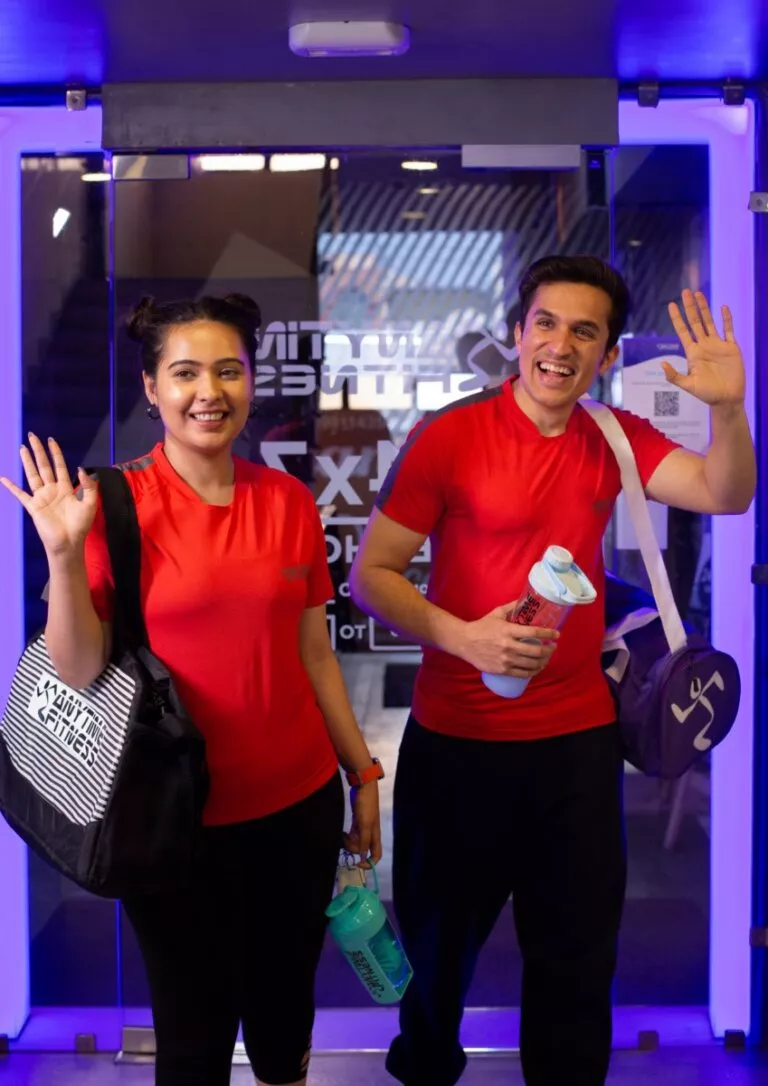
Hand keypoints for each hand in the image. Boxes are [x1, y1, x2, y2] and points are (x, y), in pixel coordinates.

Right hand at [0, 435, 97, 557]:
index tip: (51, 440)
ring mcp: (41, 498)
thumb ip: (88, 486)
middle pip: (44, 466)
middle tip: (32, 436)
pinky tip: (4, 478)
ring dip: (27, 461)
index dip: (55, 453)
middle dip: (39, 451)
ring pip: (32, 475)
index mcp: (65, 488)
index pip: (59, 466)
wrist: (69, 543)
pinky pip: (20, 494)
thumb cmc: (80, 525)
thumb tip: (81, 468)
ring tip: (22, 448)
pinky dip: (12, 487)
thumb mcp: (90, 504)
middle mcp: (52, 490)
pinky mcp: (33, 507)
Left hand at [344, 782, 382, 866]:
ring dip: (349, 842)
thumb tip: (364, 857)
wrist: (363, 788)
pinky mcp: (357, 822)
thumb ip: (364, 841)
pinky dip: (347, 837)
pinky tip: (342, 833)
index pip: (376, 855)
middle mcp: (370, 834)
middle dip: (354, 849)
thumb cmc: (366, 806)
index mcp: (375, 835)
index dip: (369, 863)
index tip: (357, 863)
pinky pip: (352, 835)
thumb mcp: (365, 824)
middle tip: (346, 840)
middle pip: (363, 850)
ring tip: (343, 835)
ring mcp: (363, 828)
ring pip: (356, 843)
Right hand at [457, 602, 558, 677]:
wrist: (464, 642)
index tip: (557, 635)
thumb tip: (525, 600)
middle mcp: (509, 646)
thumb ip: (512, 607)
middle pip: (536, 651)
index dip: (548, 634)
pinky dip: (534, 671)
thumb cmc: (481, 627)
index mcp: (508, 630)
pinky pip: (523, 673)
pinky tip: (538, 667)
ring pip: (531, 664)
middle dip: (549, 650)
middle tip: (553, 647)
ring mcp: (506, 660)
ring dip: (544, 661)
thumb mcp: (496, 613)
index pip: (534, 633)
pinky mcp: (502, 670)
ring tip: (547, 657)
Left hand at [666, 290, 744, 406]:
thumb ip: (674, 376)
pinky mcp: (731, 348)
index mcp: (693, 353)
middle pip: (695, 322)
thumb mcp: (688, 385)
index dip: (677, 318)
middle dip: (690, 307)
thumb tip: (662, 363)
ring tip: (699, 294)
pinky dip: (727, 319)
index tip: (670, 305)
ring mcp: (718, 345)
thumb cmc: (707, 394)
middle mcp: (704, 346)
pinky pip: (729, 330)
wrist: (727, 399)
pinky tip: (723, 307)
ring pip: (710, 322)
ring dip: (705, 308)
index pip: (683, 331)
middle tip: (685, 292)